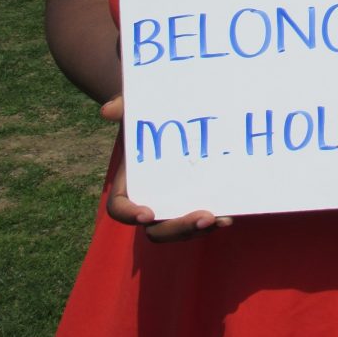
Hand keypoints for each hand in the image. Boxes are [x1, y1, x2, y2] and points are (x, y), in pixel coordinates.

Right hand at [100, 96, 232, 241]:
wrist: (170, 115)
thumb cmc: (148, 114)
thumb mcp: (135, 107)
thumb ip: (122, 106)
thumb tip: (108, 110)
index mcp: (128, 183)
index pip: (119, 209)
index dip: (130, 215)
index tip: (147, 214)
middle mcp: (149, 199)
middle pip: (155, 229)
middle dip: (178, 228)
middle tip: (203, 217)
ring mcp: (172, 204)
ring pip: (179, 230)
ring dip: (198, 230)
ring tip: (221, 219)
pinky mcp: (194, 201)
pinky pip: (199, 221)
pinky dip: (213, 222)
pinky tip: (229, 215)